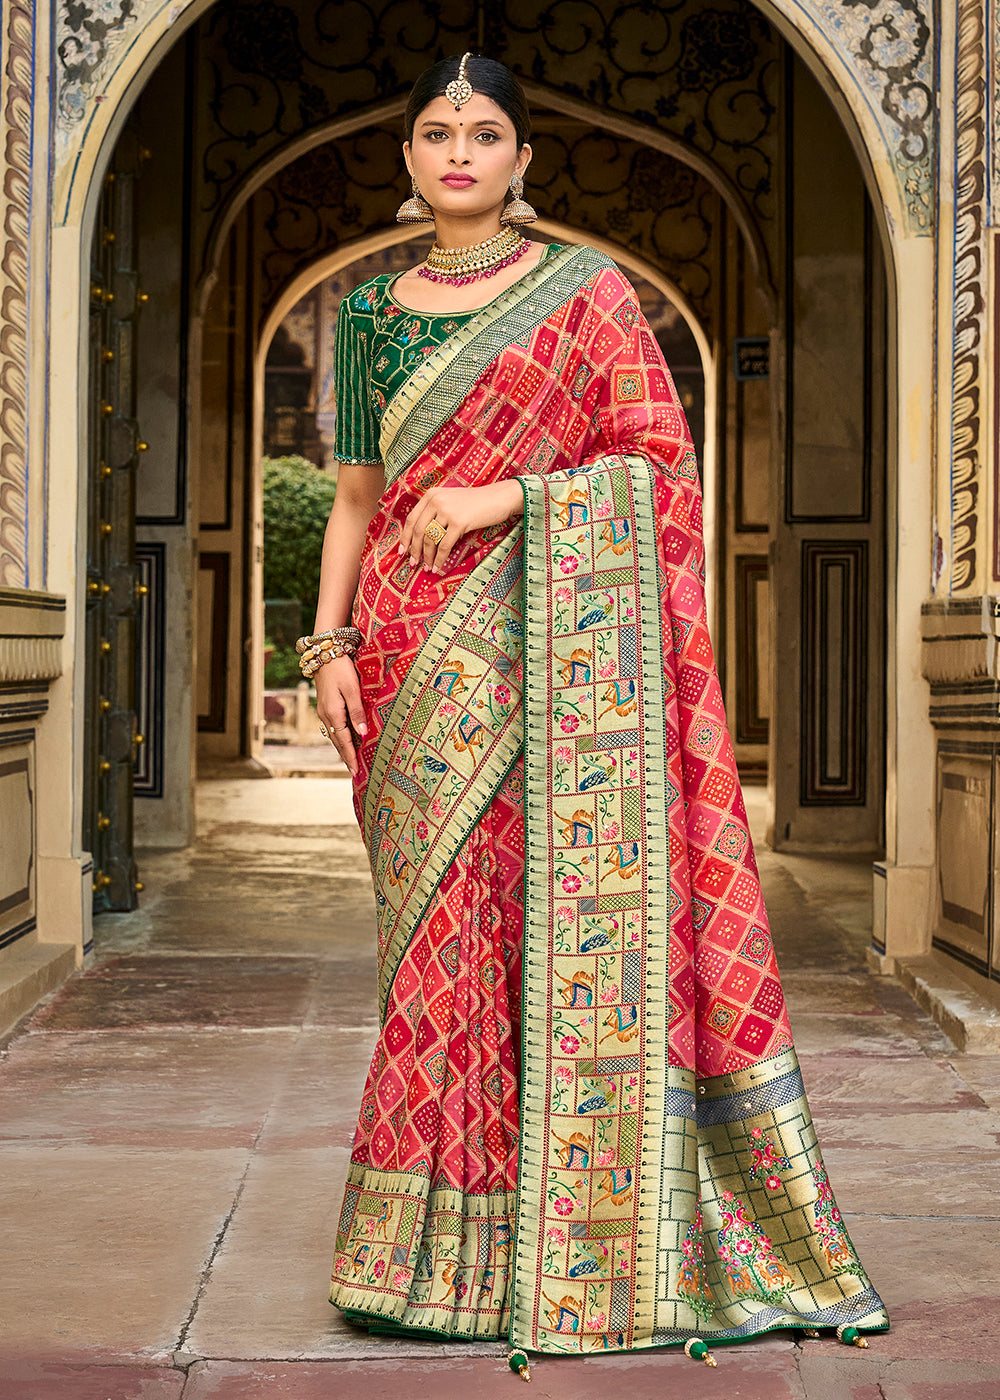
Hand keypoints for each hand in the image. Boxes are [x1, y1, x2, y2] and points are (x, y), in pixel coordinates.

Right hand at [314, 656, 366, 776]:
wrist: (324, 651)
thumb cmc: (341, 668)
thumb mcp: (352, 689)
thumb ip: (357, 712)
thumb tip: (362, 734)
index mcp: (333, 712)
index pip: (343, 741)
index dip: (350, 756)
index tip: (356, 770)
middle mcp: (325, 714)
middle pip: (337, 741)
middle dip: (345, 757)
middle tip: (354, 772)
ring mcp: (323, 710)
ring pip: (334, 734)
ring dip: (342, 748)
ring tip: (350, 761)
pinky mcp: (325, 704)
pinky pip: (332, 726)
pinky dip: (339, 737)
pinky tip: (345, 740)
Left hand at [397, 481, 523, 573]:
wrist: (499, 498)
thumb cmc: (476, 503)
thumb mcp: (451, 501)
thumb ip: (435, 512)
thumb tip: (421, 537)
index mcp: (431, 495)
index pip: (411, 519)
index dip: (405, 537)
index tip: (402, 551)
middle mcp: (436, 500)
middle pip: (418, 531)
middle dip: (414, 550)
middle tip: (413, 564)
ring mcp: (447, 510)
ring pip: (430, 539)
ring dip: (427, 557)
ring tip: (427, 568)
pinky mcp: (459, 522)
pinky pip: (445, 545)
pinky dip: (439, 559)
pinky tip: (438, 567)